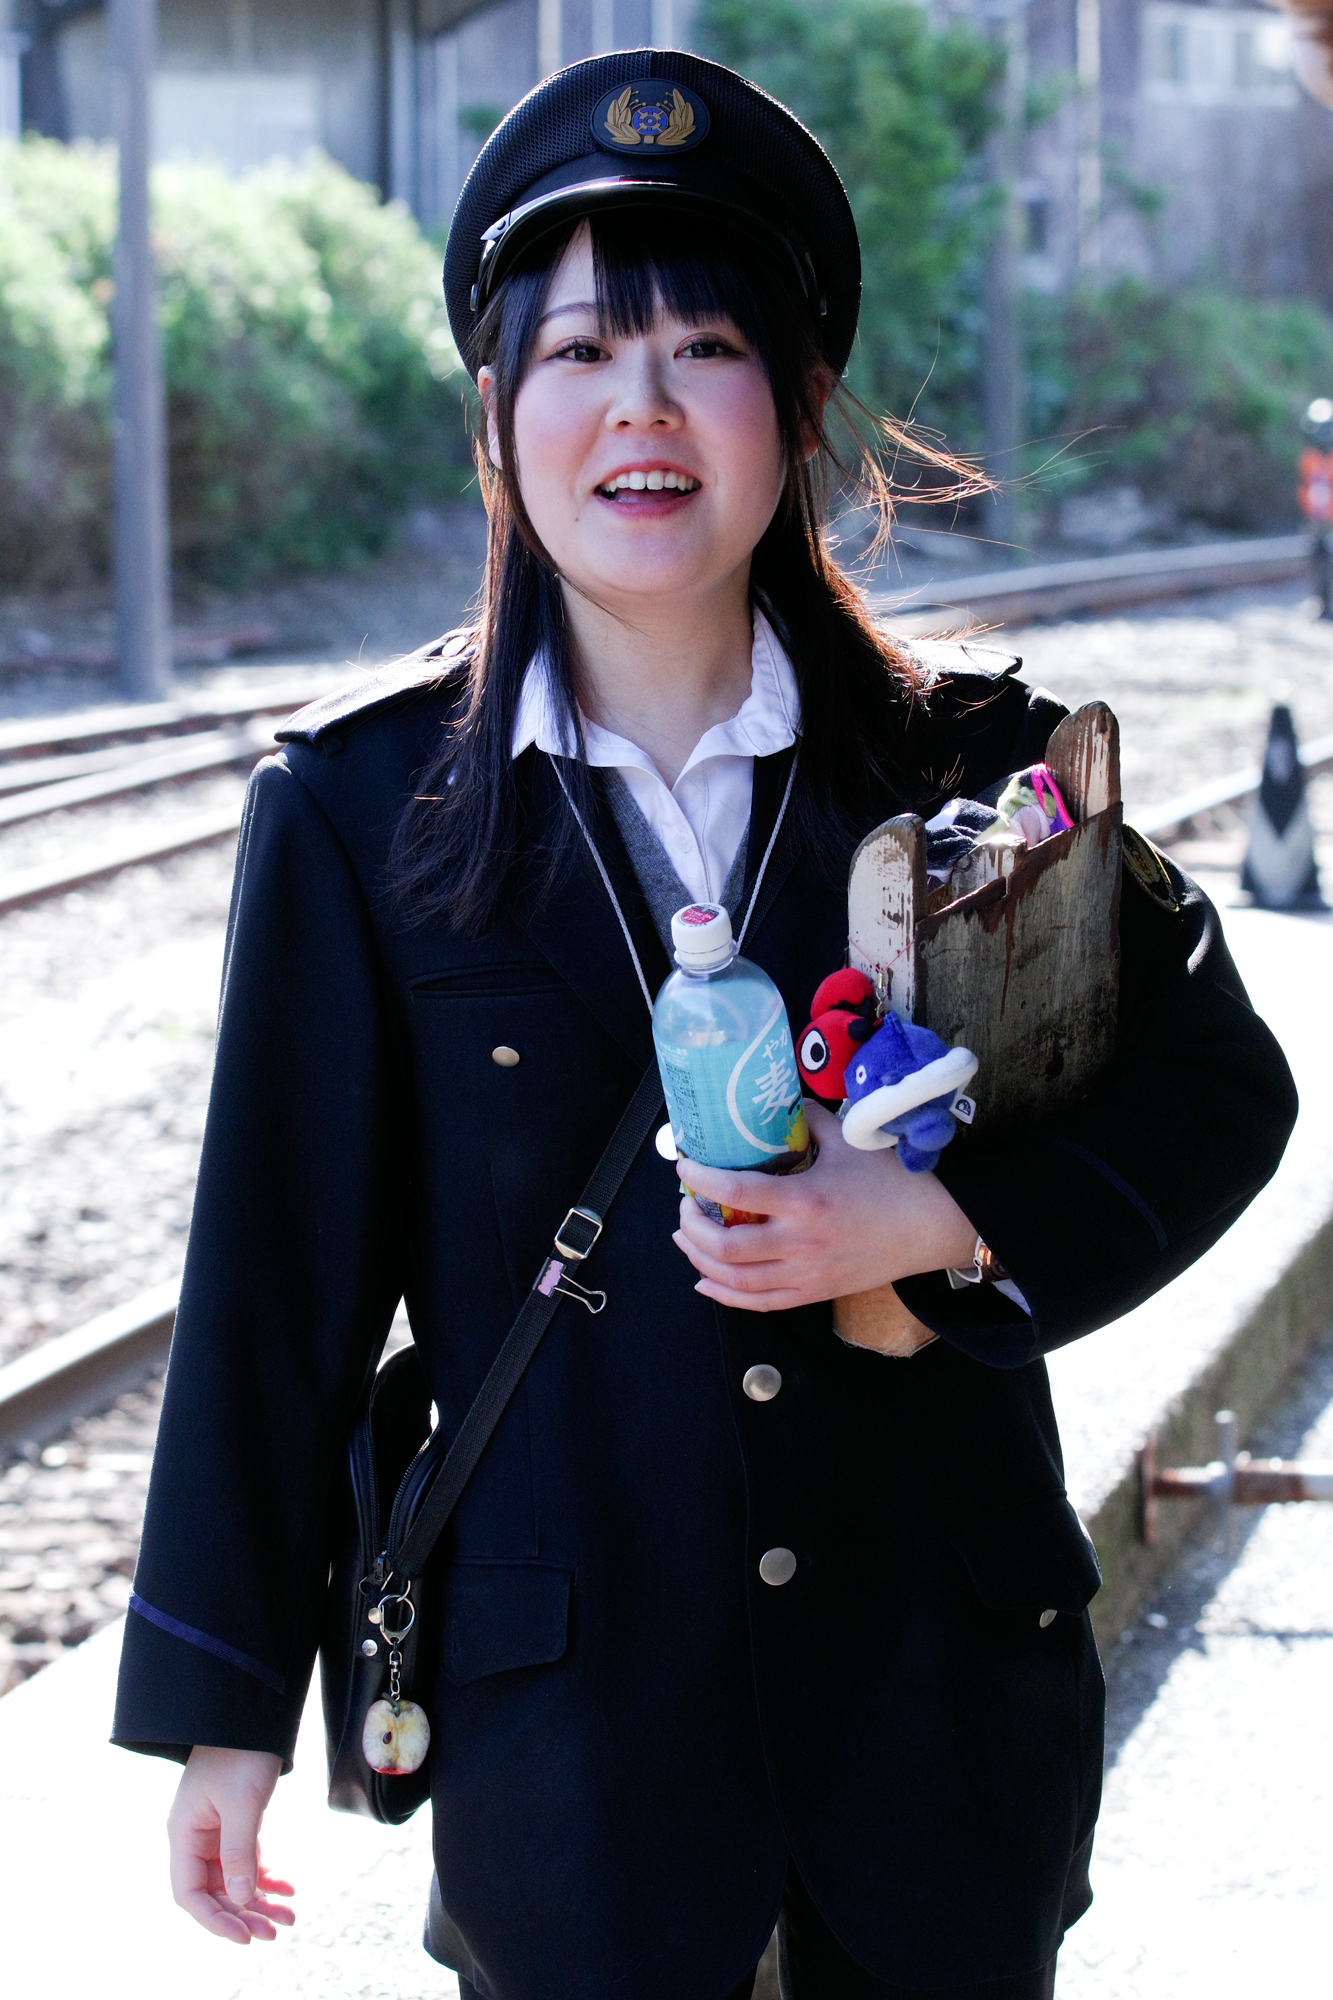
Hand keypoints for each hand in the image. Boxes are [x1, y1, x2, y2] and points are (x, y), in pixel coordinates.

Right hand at [167, 1745, 291, 1943]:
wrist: (254, 1711)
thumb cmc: (241, 1750)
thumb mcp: (242, 1801)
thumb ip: (239, 1851)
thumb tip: (242, 1899)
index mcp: (184, 1833)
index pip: (189, 1893)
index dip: (214, 1919)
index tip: (244, 1935)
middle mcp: (195, 1836)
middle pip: (214, 1891)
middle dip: (244, 1914)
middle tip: (277, 1930)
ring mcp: (215, 1830)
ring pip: (234, 1879)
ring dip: (259, 1900)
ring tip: (289, 1917)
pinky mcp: (236, 1822)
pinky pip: (247, 1860)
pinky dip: (266, 1876)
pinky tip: (287, 1889)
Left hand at [673, 1099, 975, 1313]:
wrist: (934, 1226)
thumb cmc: (894, 1181)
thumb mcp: (851, 1139)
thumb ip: (809, 1118)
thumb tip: (779, 1103)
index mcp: (806, 1201)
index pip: (737, 1192)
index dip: (701, 1180)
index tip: (684, 1167)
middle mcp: (801, 1243)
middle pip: (726, 1245)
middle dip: (692, 1226)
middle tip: (684, 1206)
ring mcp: (807, 1274)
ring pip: (737, 1279)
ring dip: (700, 1261)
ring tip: (685, 1238)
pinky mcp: (815, 1292)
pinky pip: (760, 1302)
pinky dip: (726, 1295)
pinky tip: (705, 1281)